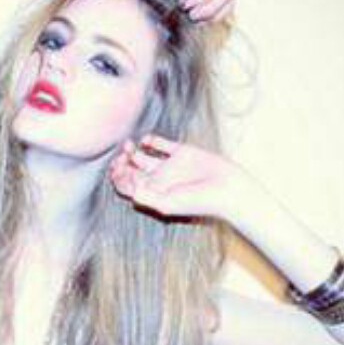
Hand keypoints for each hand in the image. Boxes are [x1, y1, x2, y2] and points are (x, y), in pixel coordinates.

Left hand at [108, 134, 252, 222]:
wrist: (226, 189)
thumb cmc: (196, 202)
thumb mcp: (166, 204)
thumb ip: (144, 196)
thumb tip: (130, 186)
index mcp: (151, 194)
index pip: (126, 186)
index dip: (117, 177)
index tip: (118, 169)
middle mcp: (157, 181)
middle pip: (130, 171)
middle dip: (121, 164)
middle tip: (122, 156)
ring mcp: (168, 166)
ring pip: (141, 157)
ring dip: (132, 151)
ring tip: (130, 147)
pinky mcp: (182, 153)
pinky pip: (161, 145)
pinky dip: (151, 140)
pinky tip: (147, 140)